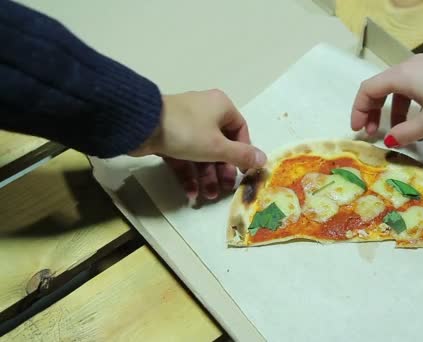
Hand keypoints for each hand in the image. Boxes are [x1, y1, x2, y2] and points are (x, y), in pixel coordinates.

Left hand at [130, 90, 266, 201]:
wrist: (141, 126)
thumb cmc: (187, 132)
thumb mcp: (218, 147)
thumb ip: (241, 156)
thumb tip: (264, 160)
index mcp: (221, 107)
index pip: (240, 130)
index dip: (243, 153)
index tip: (241, 172)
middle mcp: (205, 112)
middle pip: (220, 145)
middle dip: (221, 171)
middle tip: (223, 190)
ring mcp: (185, 124)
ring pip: (201, 153)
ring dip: (206, 176)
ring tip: (207, 197)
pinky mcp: (168, 136)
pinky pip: (184, 156)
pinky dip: (189, 173)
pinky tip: (191, 193)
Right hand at [351, 54, 422, 146]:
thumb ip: (405, 133)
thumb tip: (389, 141)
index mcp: (401, 76)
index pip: (368, 90)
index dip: (358, 110)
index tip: (358, 130)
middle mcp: (407, 68)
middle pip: (380, 88)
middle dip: (373, 112)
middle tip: (372, 133)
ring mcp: (422, 68)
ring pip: (397, 90)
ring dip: (392, 112)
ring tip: (398, 134)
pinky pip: (411, 88)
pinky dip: (407, 105)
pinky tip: (418, 124)